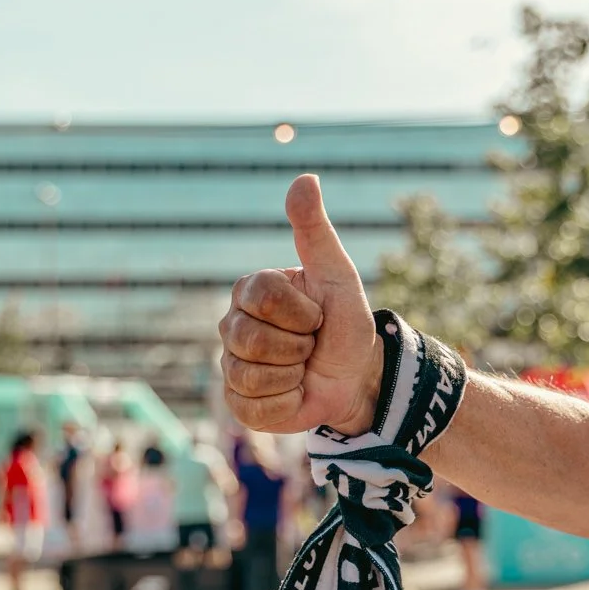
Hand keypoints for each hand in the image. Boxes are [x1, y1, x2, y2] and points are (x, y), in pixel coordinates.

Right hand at [220, 175, 382, 434]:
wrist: (356, 377)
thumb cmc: (344, 324)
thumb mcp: (337, 276)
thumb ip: (316, 233)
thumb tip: (305, 180)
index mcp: (250, 291)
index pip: (264, 298)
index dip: (302, 313)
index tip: (316, 316)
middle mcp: (232, 327)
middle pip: (252, 340)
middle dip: (298, 346)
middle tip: (310, 344)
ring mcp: (232, 367)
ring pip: (252, 376)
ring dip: (293, 376)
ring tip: (302, 369)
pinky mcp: (239, 405)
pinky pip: (256, 409)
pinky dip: (287, 403)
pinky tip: (294, 393)